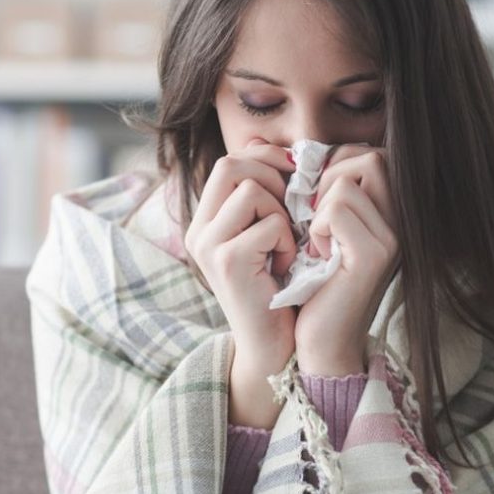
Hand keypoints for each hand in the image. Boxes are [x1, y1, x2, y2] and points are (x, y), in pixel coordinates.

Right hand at [184, 138, 297, 427]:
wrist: (274, 347)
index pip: (230, 160)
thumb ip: (265, 195)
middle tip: (292, 211)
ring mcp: (208, 245)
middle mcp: (198, 230)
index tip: (294, 178)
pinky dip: (288, 242)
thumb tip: (272, 146)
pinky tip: (285, 267)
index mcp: (206, 221)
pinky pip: (270, 224)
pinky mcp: (227, 261)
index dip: (266, 159)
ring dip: (282, 213)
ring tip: (285, 244)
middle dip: (274, 179)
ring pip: (252, 190)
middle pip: (233, 164)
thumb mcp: (268, 235)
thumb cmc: (279, 289)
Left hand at [294, 144, 400, 375]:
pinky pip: (339, 208)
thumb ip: (314, 190)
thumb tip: (271, 144)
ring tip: (316, 241)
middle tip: (312, 218)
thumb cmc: (311, 285)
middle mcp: (401, 222)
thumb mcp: (314, 229)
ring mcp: (393, 237)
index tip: (313, 201)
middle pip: (368, 157)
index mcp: (389, 212)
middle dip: (327, 179)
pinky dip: (317, 227)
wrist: (318, 341)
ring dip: (318, 208)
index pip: (369, 154)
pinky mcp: (375, 255)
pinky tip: (317, 255)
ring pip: (347, 181)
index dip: (334, 166)